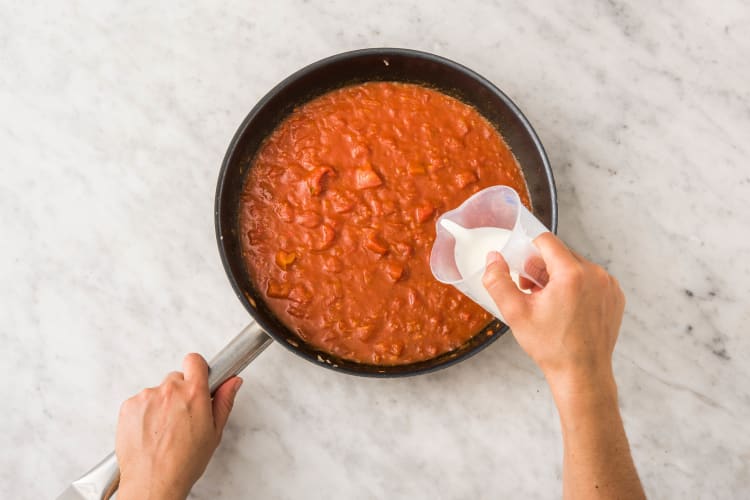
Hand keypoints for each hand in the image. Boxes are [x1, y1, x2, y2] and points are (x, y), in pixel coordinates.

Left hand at [115, 353, 242, 499]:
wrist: (153, 482)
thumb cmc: (183, 462)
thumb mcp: (214, 432)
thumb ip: (224, 401)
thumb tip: (232, 382)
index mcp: (193, 393)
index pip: (194, 360)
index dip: (197, 368)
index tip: (198, 378)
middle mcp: (169, 390)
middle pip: (176, 378)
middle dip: (180, 393)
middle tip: (182, 417)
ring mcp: (146, 397)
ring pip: (157, 392)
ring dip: (161, 405)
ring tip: (164, 431)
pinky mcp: (128, 406)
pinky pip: (140, 402)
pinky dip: (144, 414)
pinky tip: (151, 433)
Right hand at [484, 234, 643, 498]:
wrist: (582, 374)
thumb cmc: (551, 347)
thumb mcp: (515, 313)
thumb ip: (498, 280)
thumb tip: (494, 258)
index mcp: (571, 273)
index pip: (545, 241)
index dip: (528, 254)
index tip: (523, 274)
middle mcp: (595, 274)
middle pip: (560, 254)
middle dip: (542, 268)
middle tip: (532, 293)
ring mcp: (609, 285)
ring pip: (576, 266)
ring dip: (559, 278)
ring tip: (550, 304)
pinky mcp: (616, 296)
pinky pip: (591, 280)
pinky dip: (577, 288)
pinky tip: (568, 310)